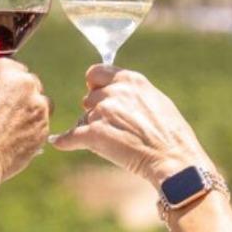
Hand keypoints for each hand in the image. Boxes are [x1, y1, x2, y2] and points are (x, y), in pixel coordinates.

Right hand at [0, 59, 52, 181]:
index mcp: (4, 70)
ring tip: (11, 128)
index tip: (3, 93)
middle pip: (31, 84)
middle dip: (23, 95)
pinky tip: (14, 141)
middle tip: (8, 112)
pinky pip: (41, 126)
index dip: (8, 82)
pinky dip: (32, 132)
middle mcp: (25, 83)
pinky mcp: (43, 129)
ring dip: (31, 112)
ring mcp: (38, 107)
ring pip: (41, 105)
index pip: (14, 68)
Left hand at [50, 65, 210, 185]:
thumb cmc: (170, 134)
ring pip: (84, 119)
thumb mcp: (156, 100)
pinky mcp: (94, 134)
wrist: (173, 159)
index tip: (99, 96)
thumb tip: (116, 89)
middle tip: (113, 127)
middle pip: (89, 98)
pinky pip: (69, 137)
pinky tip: (58, 142)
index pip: (95, 73)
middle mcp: (114, 92)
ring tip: (113, 143)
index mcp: (130, 80)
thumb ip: (133, 92)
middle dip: (96, 111)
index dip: (95, 86)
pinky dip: (64, 141)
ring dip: (91, 129)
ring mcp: (102, 112)